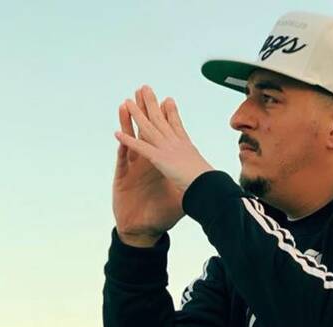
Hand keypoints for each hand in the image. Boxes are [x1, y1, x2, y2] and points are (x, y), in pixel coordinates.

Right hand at [113, 86, 189, 243]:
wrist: (142, 232)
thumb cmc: (161, 216)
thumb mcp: (181, 200)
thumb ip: (193, 188)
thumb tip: (213, 183)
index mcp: (161, 165)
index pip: (164, 138)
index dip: (167, 120)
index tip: (170, 99)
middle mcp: (145, 164)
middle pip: (145, 132)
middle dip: (145, 111)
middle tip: (144, 89)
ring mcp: (133, 171)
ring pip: (130, 142)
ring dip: (128, 123)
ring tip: (126, 104)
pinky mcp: (123, 180)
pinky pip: (123, 162)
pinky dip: (123, 149)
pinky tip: (119, 135)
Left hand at [115, 85, 214, 193]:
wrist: (210, 187)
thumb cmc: (212, 185)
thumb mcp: (209, 174)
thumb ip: (204, 171)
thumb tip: (213, 175)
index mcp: (188, 147)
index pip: (177, 126)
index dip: (171, 112)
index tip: (168, 99)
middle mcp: (176, 144)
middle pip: (161, 119)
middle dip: (151, 103)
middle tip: (144, 89)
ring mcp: (167, 150)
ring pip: (149, 128)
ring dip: (137, 114)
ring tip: (127, 101)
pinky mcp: (159, 159)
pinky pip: (141, 148)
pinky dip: (129, 141)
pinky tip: (117, 133)